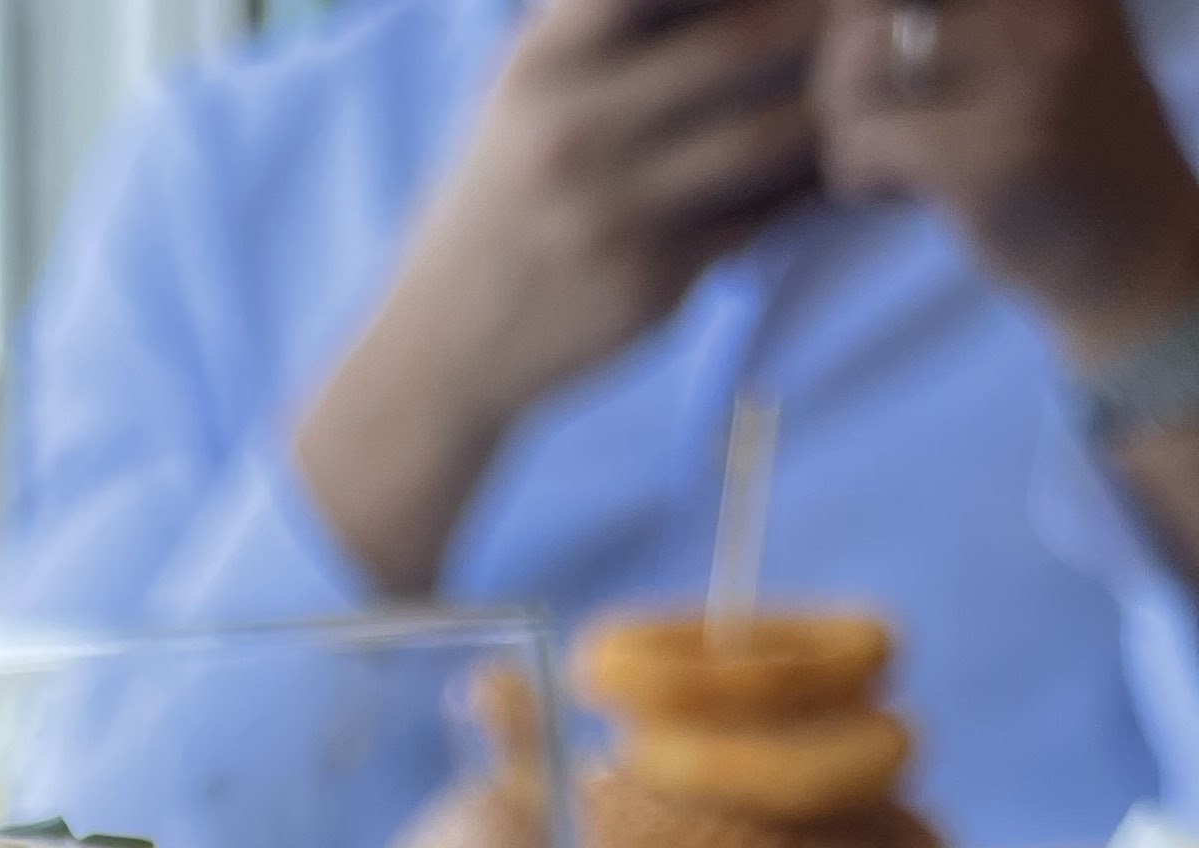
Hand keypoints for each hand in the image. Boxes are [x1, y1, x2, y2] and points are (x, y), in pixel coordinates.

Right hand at [300, 0, 824, 595]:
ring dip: (835, 105)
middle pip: (746, 38)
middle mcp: (574, 127)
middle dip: (825, 16)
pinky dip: (813, 186)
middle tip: (873, 13)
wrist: (446, 342)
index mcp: (546, 55)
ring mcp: (612, 210)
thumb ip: (608, 19)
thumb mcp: (530, 83)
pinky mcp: (650, 283)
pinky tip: (841, 164)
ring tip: (869, 84)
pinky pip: (765, 216)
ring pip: (771, 132)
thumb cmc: (509, 190)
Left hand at [814, 0, 1198, 366]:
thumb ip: (956, 24)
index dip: (863, 18)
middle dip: (841, 69)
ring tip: (887, 162)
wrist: (1138, 254)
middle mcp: (1047, 7)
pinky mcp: (993, 155)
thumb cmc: (1066, 157)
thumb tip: (843, 14)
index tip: (884, 70)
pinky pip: (866, 143)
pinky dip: (857, 176)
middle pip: (872, 5)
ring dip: (845, 124)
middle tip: (867, 122)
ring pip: (860, 64)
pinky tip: (898, 195)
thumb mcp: (1031, 54)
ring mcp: (1026, 76)